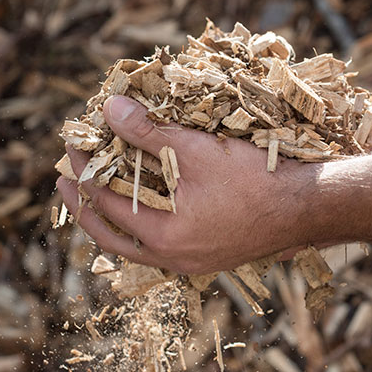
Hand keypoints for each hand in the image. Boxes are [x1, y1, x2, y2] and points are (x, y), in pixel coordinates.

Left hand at [56, 95, 313, 273]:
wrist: (306, 208)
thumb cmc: (254, 179)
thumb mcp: (196, 150)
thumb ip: (149, 131)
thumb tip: (111, 109)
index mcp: (163, 237)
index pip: (105, 203)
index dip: (83, 173)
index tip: (71, 149)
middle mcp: (173, 259)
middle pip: (111, 238)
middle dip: (84, 207)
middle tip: (64, 184)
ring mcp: (192, 263)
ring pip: (136, 248)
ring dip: (113, 220)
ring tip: (98, 197)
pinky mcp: (210, 258)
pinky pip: (160, 248)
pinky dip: (142, 228)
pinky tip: (145, 210)